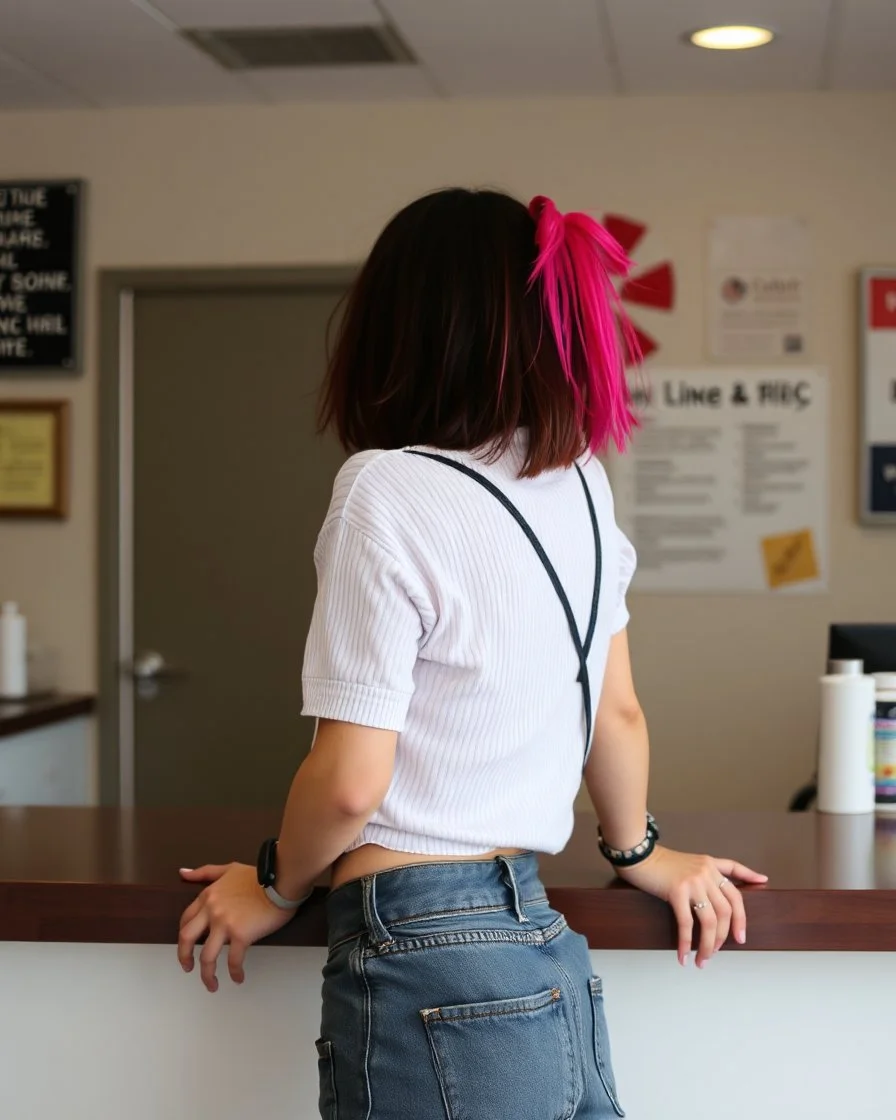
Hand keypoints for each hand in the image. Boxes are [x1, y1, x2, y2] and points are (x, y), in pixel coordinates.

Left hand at [177, 862, 295, 991]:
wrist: (280, 880)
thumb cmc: (259, 876)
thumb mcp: (229, 869)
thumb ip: (204, 872)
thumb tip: (182, 873)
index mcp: (208, 896)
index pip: (186, 920)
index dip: (183, 936)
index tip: (187, 946)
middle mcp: (212, 911)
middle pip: (186, 939)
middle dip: (184, 958)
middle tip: (188, 968)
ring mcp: (225, 924)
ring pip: (207, 957)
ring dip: (207, 975)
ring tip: (212, 985)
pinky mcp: (241, 935)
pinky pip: (234, 961)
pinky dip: (235, 973)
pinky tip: (238, 978)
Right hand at [616, 845, 767, 967]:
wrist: (638, 854)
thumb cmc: (658, 862)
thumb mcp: (687, 863)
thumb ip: (702, 875)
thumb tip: (709, 898)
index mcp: (710, 864)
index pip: (735, 886)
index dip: (745, 904)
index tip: (748, 918)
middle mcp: (706, 872)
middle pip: (727, 910)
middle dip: (725, 935)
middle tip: (718, 951)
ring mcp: (693, 882)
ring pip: (711, 921)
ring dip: (708, 945)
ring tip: (702, 959)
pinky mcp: (677, 891)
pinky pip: (687, 923)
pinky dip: (686, 943)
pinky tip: (683, 955)